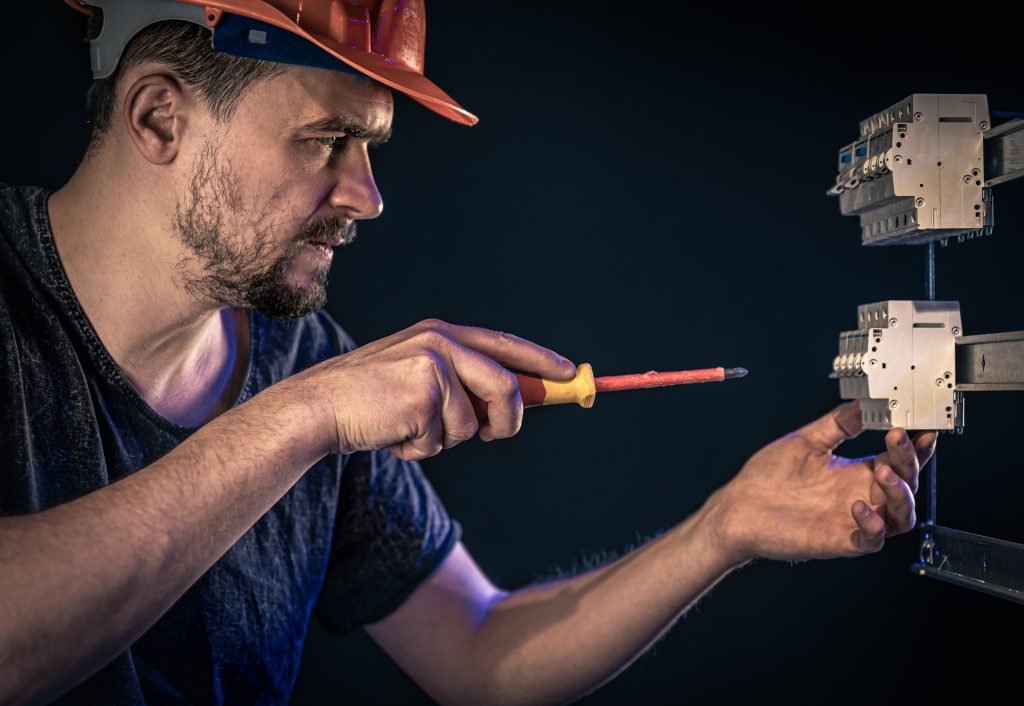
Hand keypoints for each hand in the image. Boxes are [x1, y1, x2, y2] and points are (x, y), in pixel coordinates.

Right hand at [288, 318, 575, 460]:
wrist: (318, 408)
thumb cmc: (369, 401)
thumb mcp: (418, 379)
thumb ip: (460, 384)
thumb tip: (511, 405)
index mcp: (442, 333)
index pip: (504, 344)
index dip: (541, 360)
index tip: (570, 375)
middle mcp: (442, 341)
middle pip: (506, 386)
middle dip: (509, 419)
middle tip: (494, 434)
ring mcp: (433, 365)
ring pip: (474, 424)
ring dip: (447, 441)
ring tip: (410, 430)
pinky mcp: (424, 394)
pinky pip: (446, 440)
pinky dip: (423, 449)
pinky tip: (394, 434)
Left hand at [706, 399, 937, 564]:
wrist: (737, 507)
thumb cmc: (767, 476)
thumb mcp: (807, 441)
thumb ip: (838, 424)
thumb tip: (864, 401)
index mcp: (858, 472)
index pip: (900, 460)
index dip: (915, 446)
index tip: (921, 426)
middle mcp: (862, 496)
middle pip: (908, 485)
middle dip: (910, 461)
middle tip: (898, 439)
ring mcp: (853, 521)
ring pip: (902, 516)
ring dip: (902, 494)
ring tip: (884, 472)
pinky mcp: (840, 541)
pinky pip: (871, 540)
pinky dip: (874, 525)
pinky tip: (858, 506)